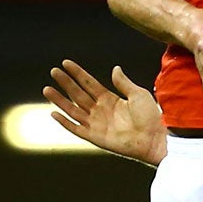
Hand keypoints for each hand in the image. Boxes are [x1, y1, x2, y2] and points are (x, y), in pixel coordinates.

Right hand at [44, 60, 166, 165]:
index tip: (66, 63)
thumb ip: (123, 82)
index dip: (78, 73)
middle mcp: (101, 111)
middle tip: (54, 71)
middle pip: (78, 94)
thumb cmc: (151, 116)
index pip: (89, 83)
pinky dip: (66, 123)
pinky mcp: (96, 138)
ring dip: (60, 100)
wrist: (156, 137)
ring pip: (73, 110)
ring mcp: (97, 124)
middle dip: (66, 83)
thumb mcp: (138, 94)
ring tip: (47, 89)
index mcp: (110, 99)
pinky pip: (77, 129)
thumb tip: (115, 68)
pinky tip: (54, 113)